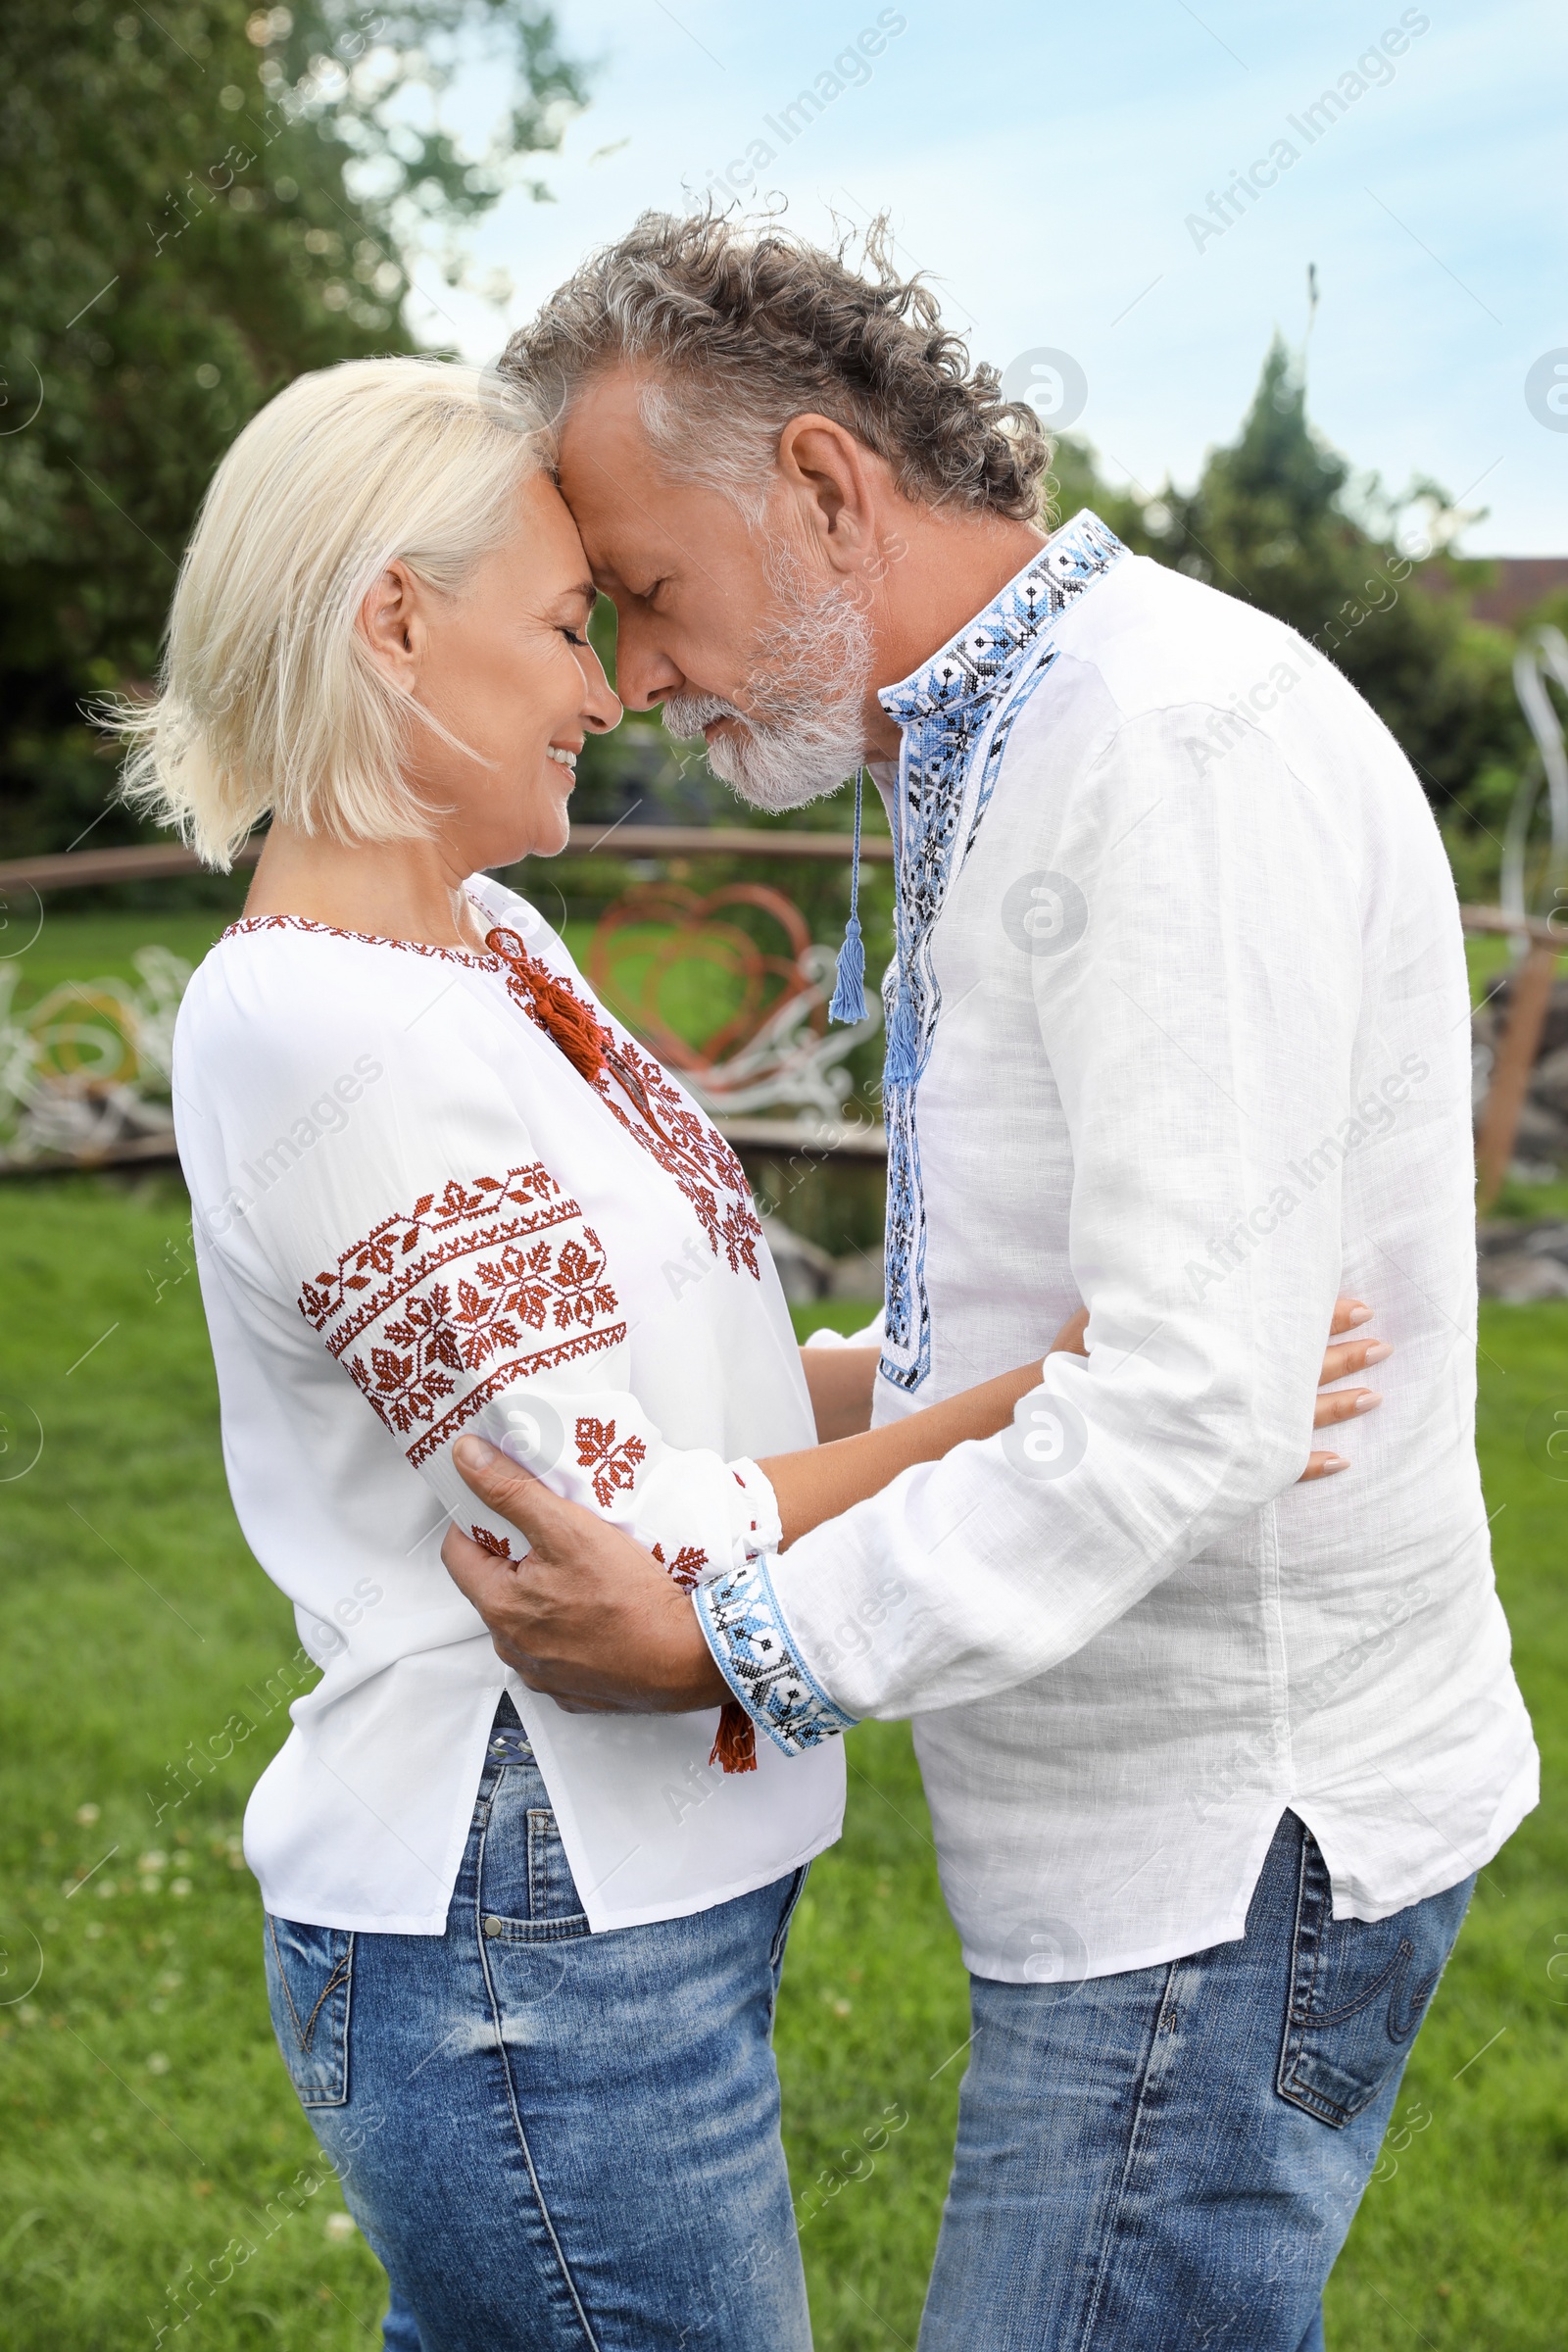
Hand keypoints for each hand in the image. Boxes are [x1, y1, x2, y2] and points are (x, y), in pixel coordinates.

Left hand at [440, 1437, 727, 1713]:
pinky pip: (556, 1648)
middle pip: (494, 1585)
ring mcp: (542, 1672)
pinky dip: (570, 1626)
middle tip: (557, 1533)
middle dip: (517, 1555)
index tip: (506, 1506)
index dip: (477, 1520)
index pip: (457, 1552)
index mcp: (499, 1608)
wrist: (686, 1658)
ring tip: (585, 1571)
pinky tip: (600, 1608)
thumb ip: (513, 1491)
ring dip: (544, 1592)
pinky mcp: (572, 1688)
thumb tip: (468, 1458)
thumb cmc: (631, 1600)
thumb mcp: (569, 1529)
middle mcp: (512, 1647)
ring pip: (526, 1618)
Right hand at [1048, 1291, 1388, 1481]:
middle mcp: (1228, 1389)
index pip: (1282, 1329)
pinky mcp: (1218, 1465)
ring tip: (1376, 1396)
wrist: (1067, 1430)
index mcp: (1214, 1347)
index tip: (1358, 1307)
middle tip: (1382, 1344)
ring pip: (1300, 1419)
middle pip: (1301, 1371)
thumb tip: (1181, 1244)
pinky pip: (1277, 1469)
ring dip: (1340, 1406)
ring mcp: (1229, 1432)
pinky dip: (1310, 1464)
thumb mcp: (1115, 1312)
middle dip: (1344, 1355)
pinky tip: (1341, 1462)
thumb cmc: (1085, 1364)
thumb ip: (1157, 1293)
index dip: (1322, 1318)